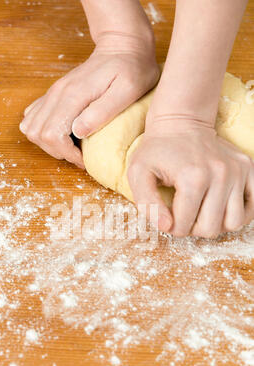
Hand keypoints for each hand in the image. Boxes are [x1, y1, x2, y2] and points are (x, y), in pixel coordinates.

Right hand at [19, 33, 159, 167]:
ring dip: (48, 143)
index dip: (66, 153)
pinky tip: (63, 133)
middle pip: (38, 134)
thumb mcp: (127, 91)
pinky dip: (42, 131)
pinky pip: (33, 116)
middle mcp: (58, 93)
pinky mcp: (54, 93)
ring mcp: (53, 92)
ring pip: (30, 127)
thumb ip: (103, 111)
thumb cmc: (132, 68)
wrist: (122, 45)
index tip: (85, 158)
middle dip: (58, 151)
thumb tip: (79, 131)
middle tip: (80, 154)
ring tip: (71, 146)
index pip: (52, 135)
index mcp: (74, 95)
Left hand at [127, 121, 253, 237]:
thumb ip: (147, 203)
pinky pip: (252, 208)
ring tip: (202, 211)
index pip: (183, 226)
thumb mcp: (138, 173)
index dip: (171, 226)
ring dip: (215, 224)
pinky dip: (237, 214)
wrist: (181, 122)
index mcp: (192, 178)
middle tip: (184, 214)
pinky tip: (220, 208)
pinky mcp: (248, 169)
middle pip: (210, 229)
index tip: (166, 214)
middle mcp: (220, 174)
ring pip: (233, 223)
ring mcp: (237, 171)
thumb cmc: (157, 150)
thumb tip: (167, 226)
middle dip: (193, 228)